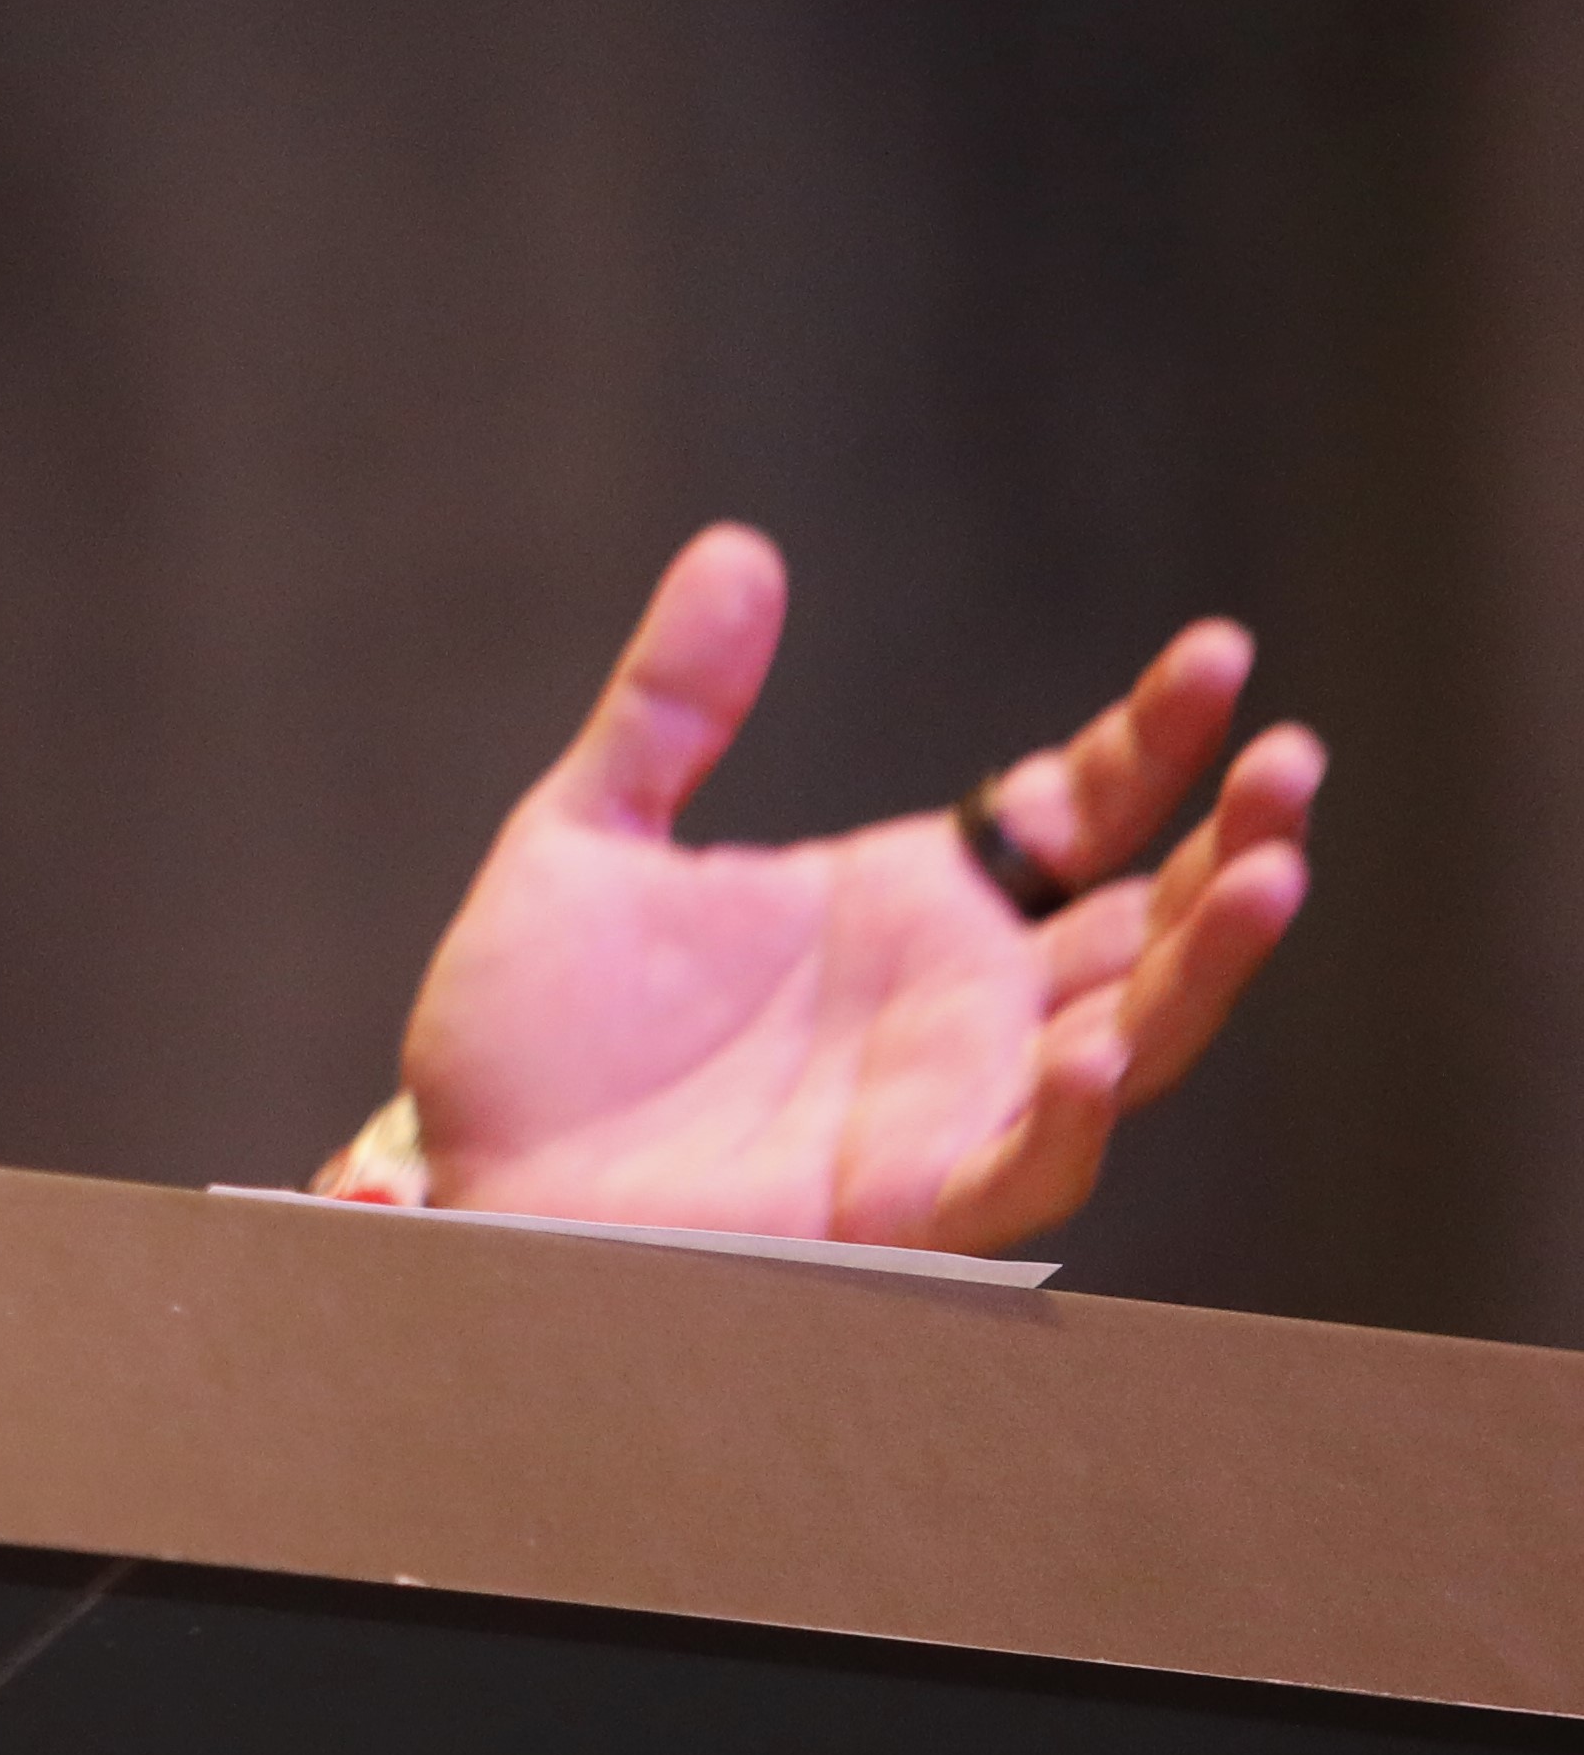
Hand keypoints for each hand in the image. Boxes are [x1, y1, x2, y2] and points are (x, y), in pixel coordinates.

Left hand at [360, 524, 1319, 1254]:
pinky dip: (1068, 1118)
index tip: (1218, 655)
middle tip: (1294, 758)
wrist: (459, 1170)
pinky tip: (1095, 1052)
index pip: (1078, 810)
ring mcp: (947, 1106)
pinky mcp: (902, 1207)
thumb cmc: (534, 1030)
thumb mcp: (589, 834)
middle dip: (1234, 843)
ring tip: (1270, 872)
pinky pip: (1023, 1170)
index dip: (1153, 739)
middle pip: (1143, 920)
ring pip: (1132, 1039)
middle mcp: (961, 1005)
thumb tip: (738, 547)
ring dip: (1204, 964)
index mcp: (910, 905)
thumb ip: (670, 704)